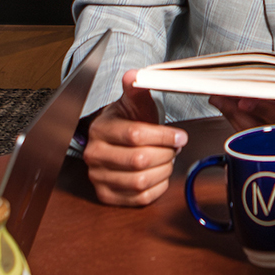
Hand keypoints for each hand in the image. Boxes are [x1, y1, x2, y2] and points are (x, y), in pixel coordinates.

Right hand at [83, 69, 187, 205]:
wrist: (115, 140)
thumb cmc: (127, 122)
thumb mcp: (133, 103)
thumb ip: (136, 89)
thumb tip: (134, 75)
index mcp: (100, 130)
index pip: (136, 135)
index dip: (164, 136)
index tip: (181, 136)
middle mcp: (94, 156)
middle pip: (140, 160)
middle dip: (166, 154)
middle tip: (174, 148)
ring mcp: (98, 178)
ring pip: (141, 181)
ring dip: (163, 171)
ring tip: (167, 159)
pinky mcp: (107, 196)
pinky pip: (140, 199)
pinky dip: (157, 188)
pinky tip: (159, 174)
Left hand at [208, 82, 274, 157]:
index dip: (265, 111)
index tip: (245, 99)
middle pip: (266, 133)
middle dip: (240, 115)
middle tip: (219, 97)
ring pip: (260, 136)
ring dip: (238, 119)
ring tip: (220, 101)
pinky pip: (262, 136)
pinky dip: (245, 124)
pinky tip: (234, 112)